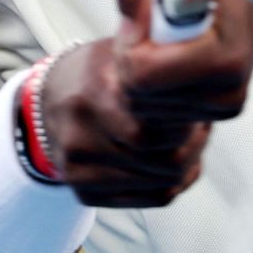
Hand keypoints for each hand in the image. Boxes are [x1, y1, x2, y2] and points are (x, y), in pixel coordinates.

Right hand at [39, 37, 209, 208]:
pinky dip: (170, 184)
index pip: (156, 131)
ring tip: (187, 142)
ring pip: (162, 185)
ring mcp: (80, 168)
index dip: (189, 125)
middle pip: (164, 162)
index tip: (200, 111)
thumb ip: (159, 64)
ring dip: (186, 166)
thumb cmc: (93, 75)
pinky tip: (169, 162)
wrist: (47, 99)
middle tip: (201, 129)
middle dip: (194, 147)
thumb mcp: (123, 53)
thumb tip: (205, 78)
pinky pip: (150, 200)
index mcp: (96, 93)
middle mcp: (82, 134)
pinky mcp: (83, 191)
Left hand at [114, 0, 252, 123]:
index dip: (128, 47)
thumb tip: (127, 14)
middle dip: (129, 63)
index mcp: (224, 54)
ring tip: (157, 42)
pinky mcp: (223, 111)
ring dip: (139, 77)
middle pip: (140, 97)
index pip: (144, 75)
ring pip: (146, 110)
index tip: (137, 22)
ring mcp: (227, 103)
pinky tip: (169, 60)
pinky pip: (162, 115)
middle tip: (141, 31)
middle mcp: (229, 87)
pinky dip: (154, 90)